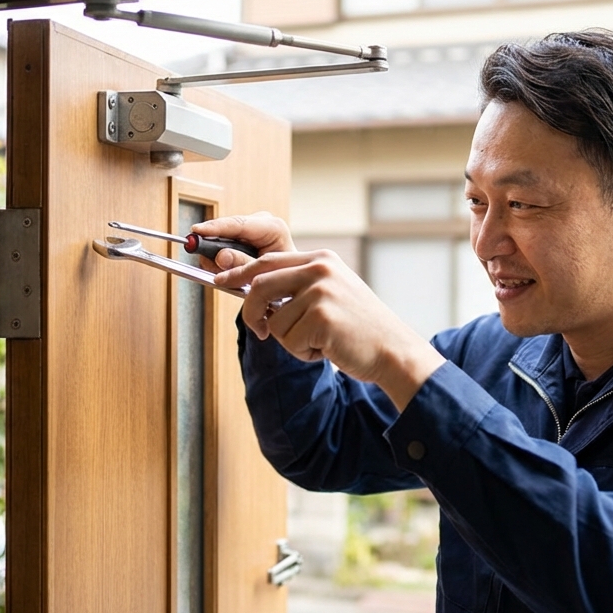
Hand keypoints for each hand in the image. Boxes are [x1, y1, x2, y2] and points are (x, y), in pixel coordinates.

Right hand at [190, 212, 295, 270]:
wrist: (289, 279)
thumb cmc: (283, 275)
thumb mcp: (266, 273)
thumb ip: (243, 265)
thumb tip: (221, 257)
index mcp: (273, 228)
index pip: (238, 224)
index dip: (215, 228)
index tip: (197, 231)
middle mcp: (261, 222)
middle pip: (226, 230)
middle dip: (213, 247)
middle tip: (212, 267)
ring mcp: (251, 227)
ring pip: (221, 237)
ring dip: (217, 255)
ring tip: (227, 272)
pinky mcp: (243, 234)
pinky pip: (222, 242)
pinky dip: (220, 257)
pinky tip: (227, 268)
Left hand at [214, 244, 445, 411]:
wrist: (392, 350)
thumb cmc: (358, 328)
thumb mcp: (330, 294)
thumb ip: (296, 288)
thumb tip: (252, 292)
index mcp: (321, 259)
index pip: (267, 261)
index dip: (239, 273)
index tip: (219, 282)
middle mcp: (320, 269)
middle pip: (260, 285)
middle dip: (251, 313)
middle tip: (261, 332)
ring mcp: (321, 291)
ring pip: (275, 321)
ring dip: (290, 341)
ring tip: (320, 340)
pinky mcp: (322, 316)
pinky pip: (289, 340)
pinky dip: (303, 353)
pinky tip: (327, 349)